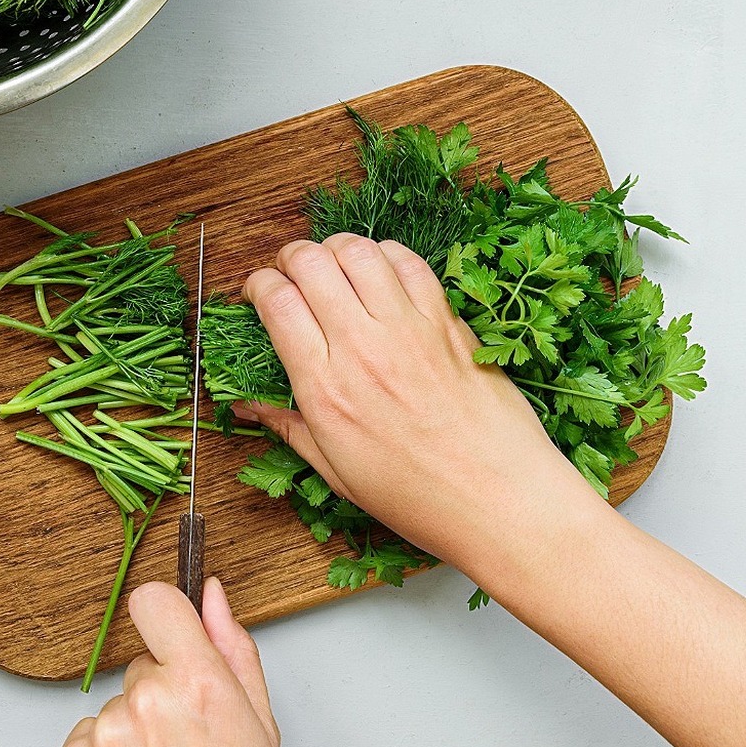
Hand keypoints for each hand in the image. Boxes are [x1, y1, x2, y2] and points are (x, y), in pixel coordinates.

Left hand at [61, 578, 277, 746]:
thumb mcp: (256, 719)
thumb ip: (233, 647)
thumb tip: (213, 595)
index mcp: (197, 681)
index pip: (154, 600)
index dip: (165, 616)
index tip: (173, 637)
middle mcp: (147, 699)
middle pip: (139, 665)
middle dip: (159, 690)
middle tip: (185, 734)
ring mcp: (109, 730)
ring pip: (116, 703)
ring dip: (133, 727)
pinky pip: (89, 734)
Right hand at [236, 233, 605, 568]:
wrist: (498, 498)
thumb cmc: (417, 497)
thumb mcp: (336, 471)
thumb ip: (289, 427)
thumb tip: (247, 407)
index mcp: (325, 389)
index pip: (277, 302)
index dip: (259, 285)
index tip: (260, 293)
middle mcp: (363, 348)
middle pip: (312, 263)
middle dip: (291, 256)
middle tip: (292, 271)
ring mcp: (409, 329)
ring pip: (359, 250)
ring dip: (337, 248)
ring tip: (334, 266)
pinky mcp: (447, 322)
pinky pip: (410, 263)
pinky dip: (387, 255)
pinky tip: (381, 273)